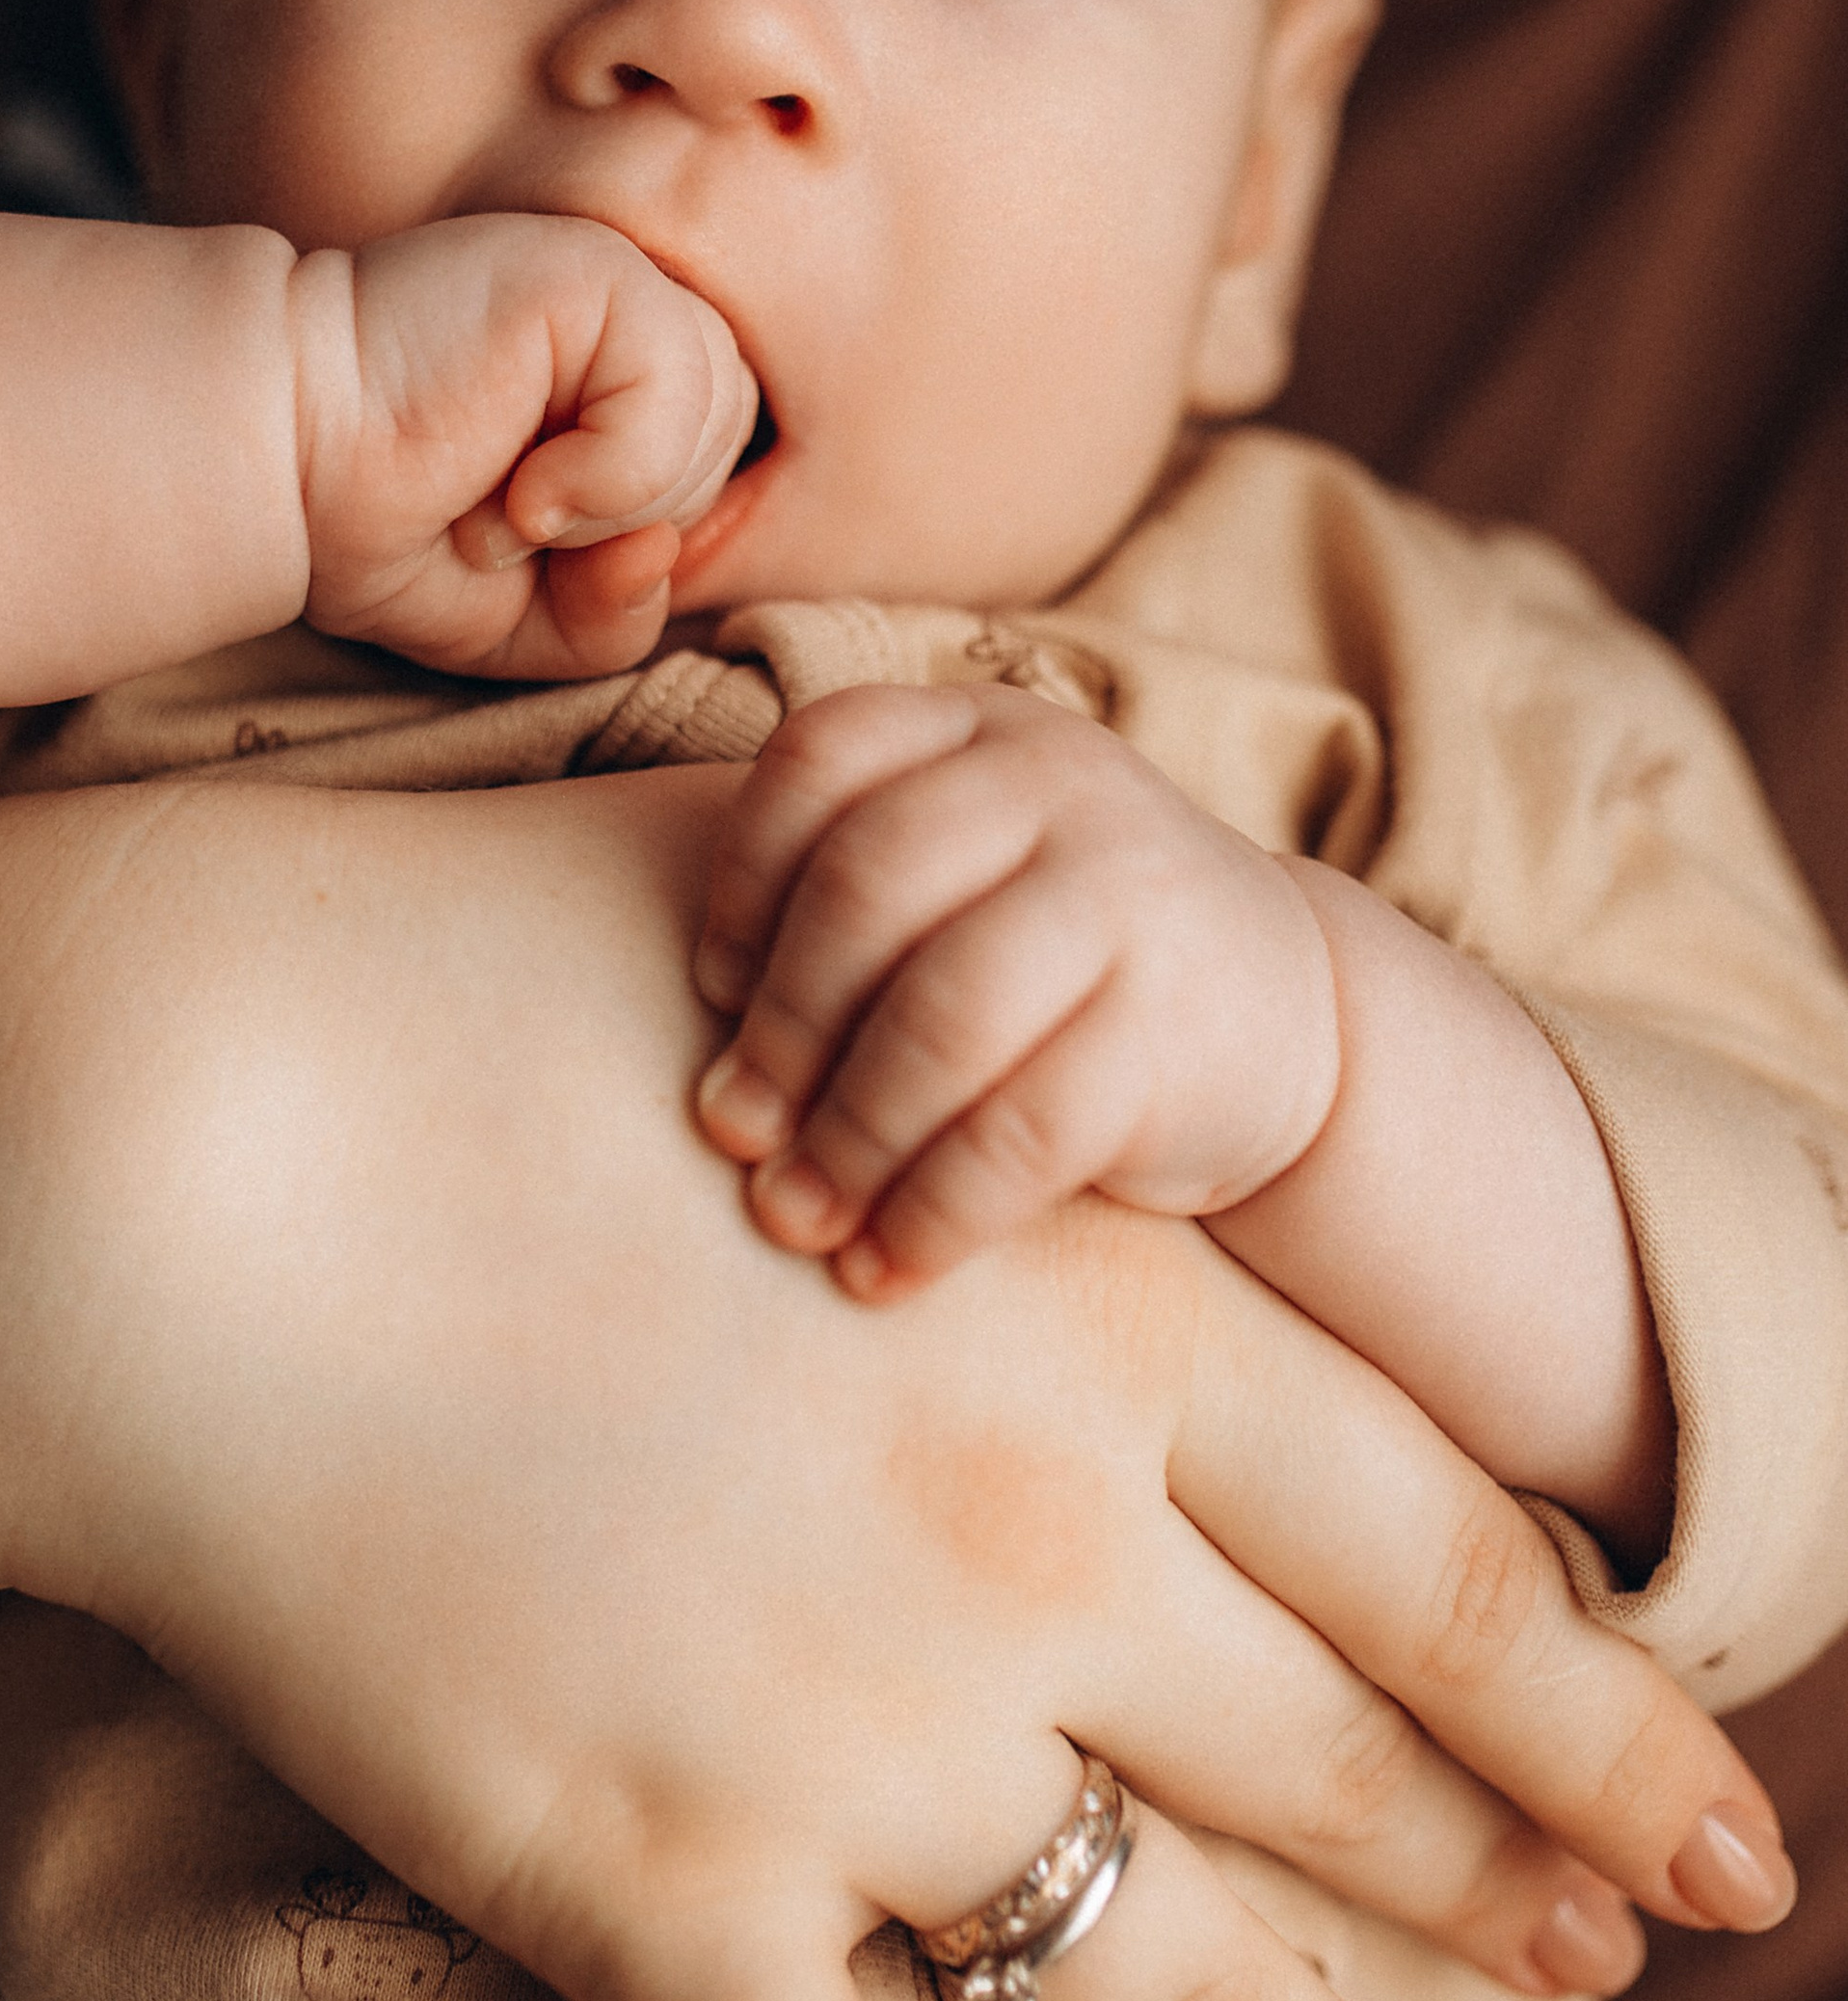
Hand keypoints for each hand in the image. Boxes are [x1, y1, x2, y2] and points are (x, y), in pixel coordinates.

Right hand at [0, 769, 1790, 2000]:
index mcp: (1097, 1307)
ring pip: (1182, 2000)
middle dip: (1512, 1886)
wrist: (159, 1149)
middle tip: (1611, 1973)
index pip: (1434, 1549)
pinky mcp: (649, 1886)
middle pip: (1352, 1773)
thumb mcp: (786, 930)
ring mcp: (855, 1744)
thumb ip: (931, 961)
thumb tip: (985, 886)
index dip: (1583, 1699)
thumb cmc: (451, 986)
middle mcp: (1037, 1547)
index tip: (1699, 1814)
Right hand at [290, 212, 758, 676]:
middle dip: (625, 525)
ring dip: (615, 503)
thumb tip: (666, 551)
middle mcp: (621, 311)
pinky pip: (678, 389)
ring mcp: (611, 280)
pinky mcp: (592, 271)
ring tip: (506, 505)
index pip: (713, 466)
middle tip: (503, 526)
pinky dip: (612, 473)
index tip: (523, 551)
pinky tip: (523, 487)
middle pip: (727, 441)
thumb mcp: (525, 618)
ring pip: (717, 414)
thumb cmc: (378, 525)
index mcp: (614, 368)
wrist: (277, 460)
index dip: (635, 544)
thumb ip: (623, 611)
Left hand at [694, 682, 1339, 1298]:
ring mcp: (1134, 894)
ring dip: (847, 1134)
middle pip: (868, 883)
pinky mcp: (1179, 1028)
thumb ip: (845, 913)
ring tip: (793, 1217)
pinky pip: (1025, 1132)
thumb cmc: (1060, 960)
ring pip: (943, 1014)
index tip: (715, 993)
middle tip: (732, 1131)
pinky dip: (935, 1213)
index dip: (743, 880)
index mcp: (980, 730)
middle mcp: (1063, 782)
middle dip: (783, 1025)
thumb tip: (719, 1091)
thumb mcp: (968, 879)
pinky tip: (886, 1270)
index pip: (821, 758)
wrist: (1285, 1021)